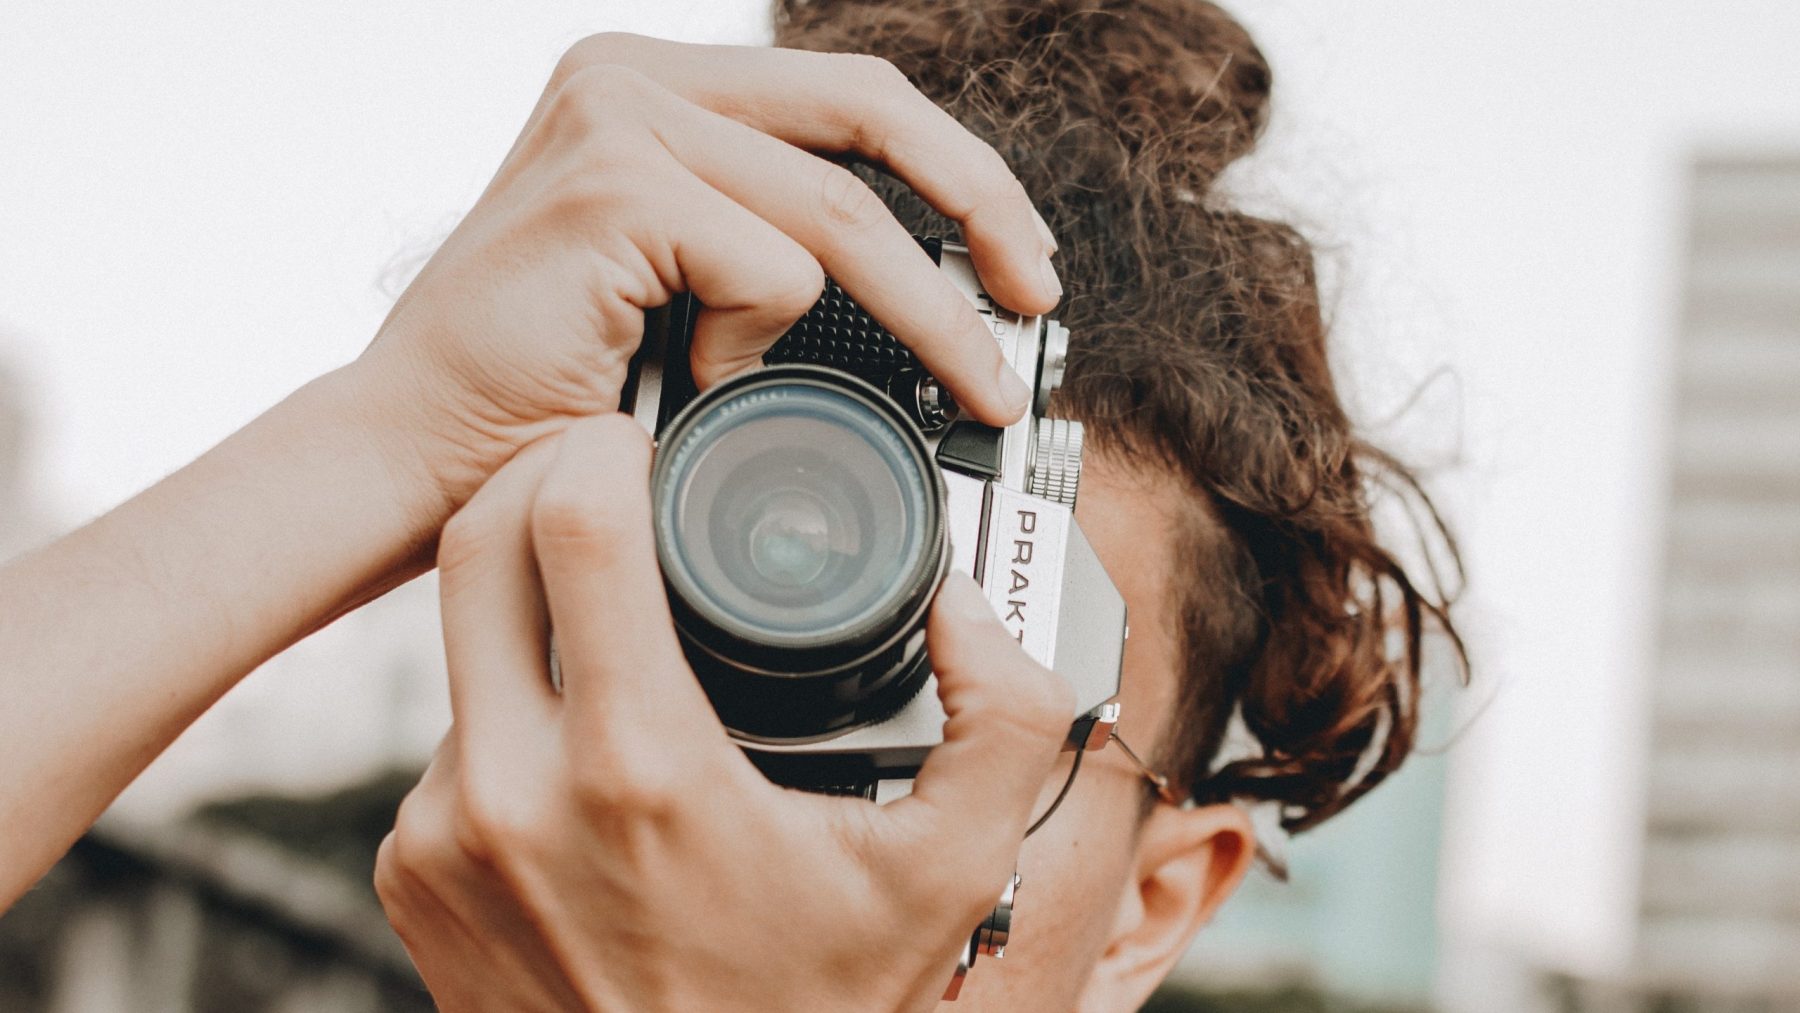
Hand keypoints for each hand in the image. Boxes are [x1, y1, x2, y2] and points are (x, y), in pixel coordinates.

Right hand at [359, 33, 1060, 510]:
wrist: (416, 454)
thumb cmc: (542, 391)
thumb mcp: (675, 288)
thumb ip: (762, 242)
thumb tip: (912, 272)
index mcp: (657, 86)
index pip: (848, 97)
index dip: (955, 169)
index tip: (1016, 256)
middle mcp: (634, 74)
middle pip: (871, 110)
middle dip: (982, 207)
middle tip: (1038, 299)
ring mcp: (619, 115)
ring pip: (841, 214)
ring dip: (924, 318)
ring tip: (961, 389)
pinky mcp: (614, 181)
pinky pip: (774, 269)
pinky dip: (758, 344)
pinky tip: (697, 377)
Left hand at [374, 415, 1073, 1011]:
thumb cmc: (814, 1011)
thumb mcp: (949, 872)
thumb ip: (1002, 720)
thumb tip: (965, 608)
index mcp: (639, 769)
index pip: (568, 522)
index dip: (605, 448)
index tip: (645, 447)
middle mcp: (507, 795)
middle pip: (475, 542)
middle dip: (540, 476)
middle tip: (612, 479)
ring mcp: (438, 836)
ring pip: (461, 638)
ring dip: (536, 603)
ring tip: (628, 633)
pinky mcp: (408, 874)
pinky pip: (451, 733)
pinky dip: (514, 707)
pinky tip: (588, 741)